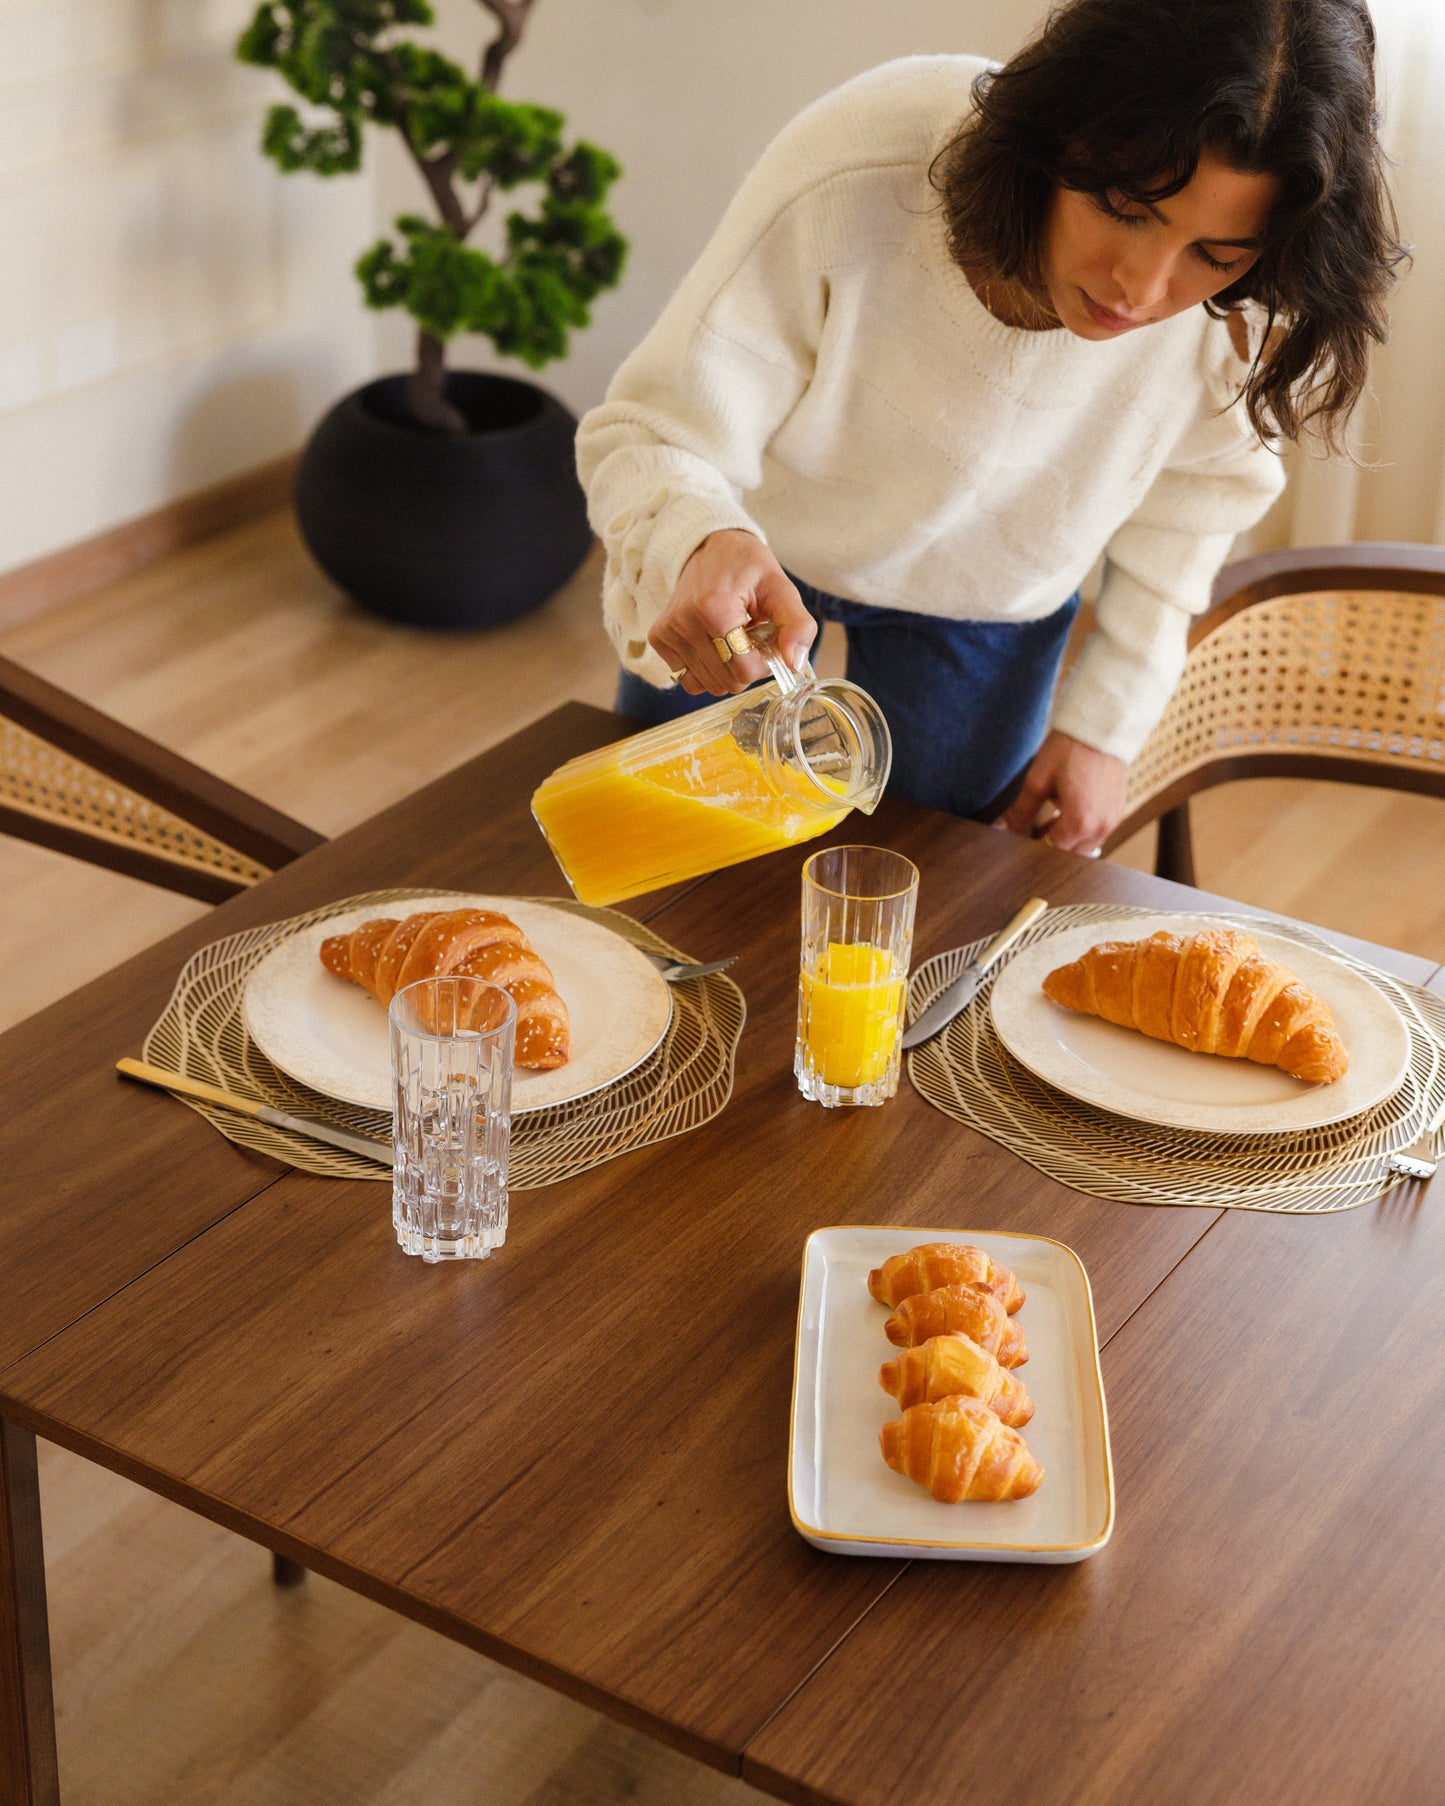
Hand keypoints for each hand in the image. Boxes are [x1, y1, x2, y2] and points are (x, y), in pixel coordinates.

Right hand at [648, 529, 816, 693]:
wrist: (712, 548)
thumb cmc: (748, 568)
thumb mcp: (781, 589)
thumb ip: (797, 625)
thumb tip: (794, 664)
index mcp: (715, 608)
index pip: (745, 670)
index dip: (764, 662)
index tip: (766, 640)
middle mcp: (684, 621)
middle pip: (727, 682)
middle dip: (746, 666)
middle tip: (749, 637)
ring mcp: (668, 631)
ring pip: (707, 685)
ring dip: (726, 669)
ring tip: (731, 638)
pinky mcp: (658, 637)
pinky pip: (687, 679)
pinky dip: (705, 669)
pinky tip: (712, 643)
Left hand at [993, 731, 1128, 855]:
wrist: (1099, 727)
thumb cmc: (1070, 749)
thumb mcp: (1038, 780)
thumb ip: (1020, 812)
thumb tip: (1002, 829)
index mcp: (1080, 822)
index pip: (1053, 850)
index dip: (1034, 846)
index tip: (1022, 839)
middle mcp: (1101, 826)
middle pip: (1071, 854)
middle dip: (1051, 844)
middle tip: (1034, 828)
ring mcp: (1113, 820)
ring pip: (1085, 846)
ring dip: (1067, 839)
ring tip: (1051, 817)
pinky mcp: (1118, 812)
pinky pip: (1097, 833)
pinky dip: (1081, 829)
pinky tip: (1068, 811)